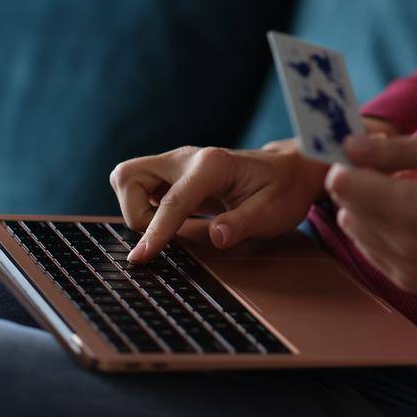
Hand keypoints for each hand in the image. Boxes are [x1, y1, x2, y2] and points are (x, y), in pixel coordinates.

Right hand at [110, 141, 327, 262]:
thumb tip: (217, 236)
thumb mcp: (273, 213)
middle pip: (129, 176)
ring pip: (128, 179)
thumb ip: (243, 223)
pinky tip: (167, 221)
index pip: (173, 200)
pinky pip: (138, 187)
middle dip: (134, 212)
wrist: (288, 171)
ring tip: (167, 228)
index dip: (155, 232)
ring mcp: (177, 163)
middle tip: (163, 236)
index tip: (140, 258)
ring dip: (136, 210)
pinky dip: (142, 207)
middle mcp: (188, 158)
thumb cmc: (282, 191)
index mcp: (213, 165)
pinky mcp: (172, 174)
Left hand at [323, 130, 416, 291]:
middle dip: (361, 183)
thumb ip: (395, 149)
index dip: (350, 161)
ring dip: (369, 207)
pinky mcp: (409, 281)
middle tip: (397, 168)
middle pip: (344, 206)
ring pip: (354, 229)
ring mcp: (405, 270)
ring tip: (410, 192)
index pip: (341, 184)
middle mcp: (402, 247)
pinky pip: (371, 249)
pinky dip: (381, 229)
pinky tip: (414, 217)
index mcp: (411, 210)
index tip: (371, 150)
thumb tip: (348, 146)